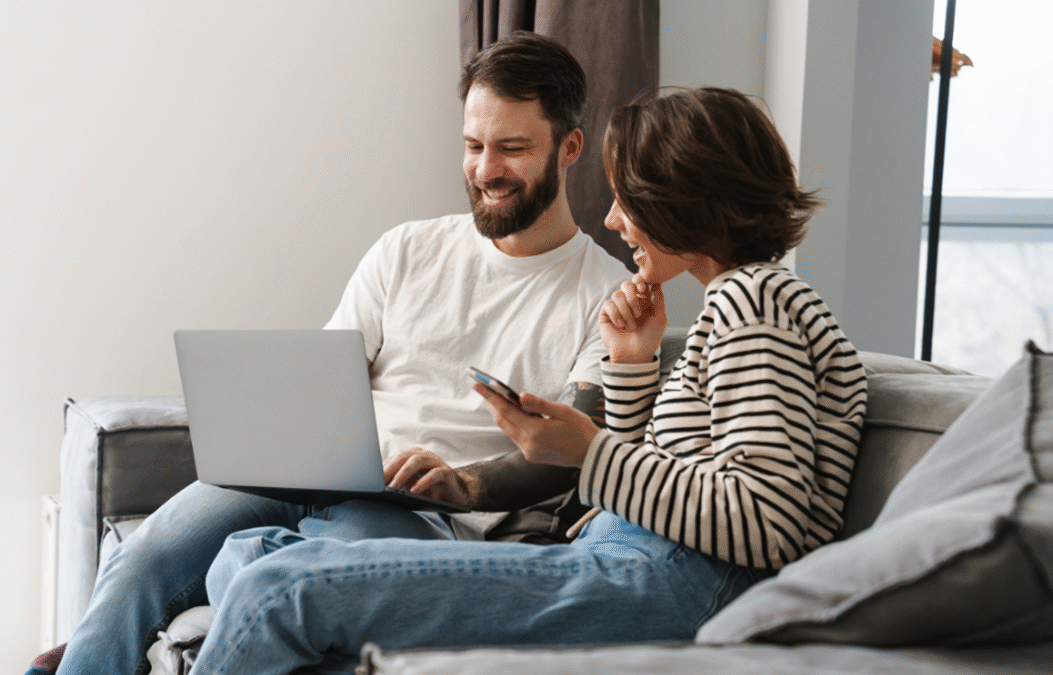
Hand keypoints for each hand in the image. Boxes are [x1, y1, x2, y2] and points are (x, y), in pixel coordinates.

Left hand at [383, 448, 479, 508]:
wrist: (455, 496)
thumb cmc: (429, 492)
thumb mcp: (409, 489)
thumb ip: (397, 487)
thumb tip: (376, 492)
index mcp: (411, 457)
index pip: (393, 459)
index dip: (381, 469)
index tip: (369, 481)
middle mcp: (423, 455)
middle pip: (403, 457)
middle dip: (389, 469)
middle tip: (378, 483)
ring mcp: (436, 462)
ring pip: (417, 461)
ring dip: (403, 473)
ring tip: (394, 487)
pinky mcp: (447, 472)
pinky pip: (434, 473)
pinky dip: (423, 481)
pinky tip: (414, 490)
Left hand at [474, 384, 599, 467]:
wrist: (593, 456)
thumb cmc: (581, 430)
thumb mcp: (563, 411)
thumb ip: (539, 404)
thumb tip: (520, 396)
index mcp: (536, 431)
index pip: (506, 410)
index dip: (490, 396)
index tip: (477, 384)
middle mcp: (528, 444)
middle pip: (502, 421)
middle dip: (492, 405)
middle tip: (484, 388)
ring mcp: (529, 452)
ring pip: (508, 430)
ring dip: (502, 415)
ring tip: (497, 399)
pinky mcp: (532, 456)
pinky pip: (516, 437)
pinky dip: (512, 424)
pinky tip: (514, 414)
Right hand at [599, 274, 666, 363]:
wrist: (635, 354)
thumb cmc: (650, 339)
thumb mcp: (660, 318)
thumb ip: (659, 299)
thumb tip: (656, 282)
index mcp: (642, 301)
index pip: (638, 282)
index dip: (639, 280)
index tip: (643, 288)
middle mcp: (628, 302)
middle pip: (626, 284)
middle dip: (632, 296)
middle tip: (638, 311)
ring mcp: (616, 308)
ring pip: (617, 295)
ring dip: (626, 311)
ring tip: (631, 326)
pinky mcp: (606, 315)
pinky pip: (608, 304)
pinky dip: (616, 315)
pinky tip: (620, 326)